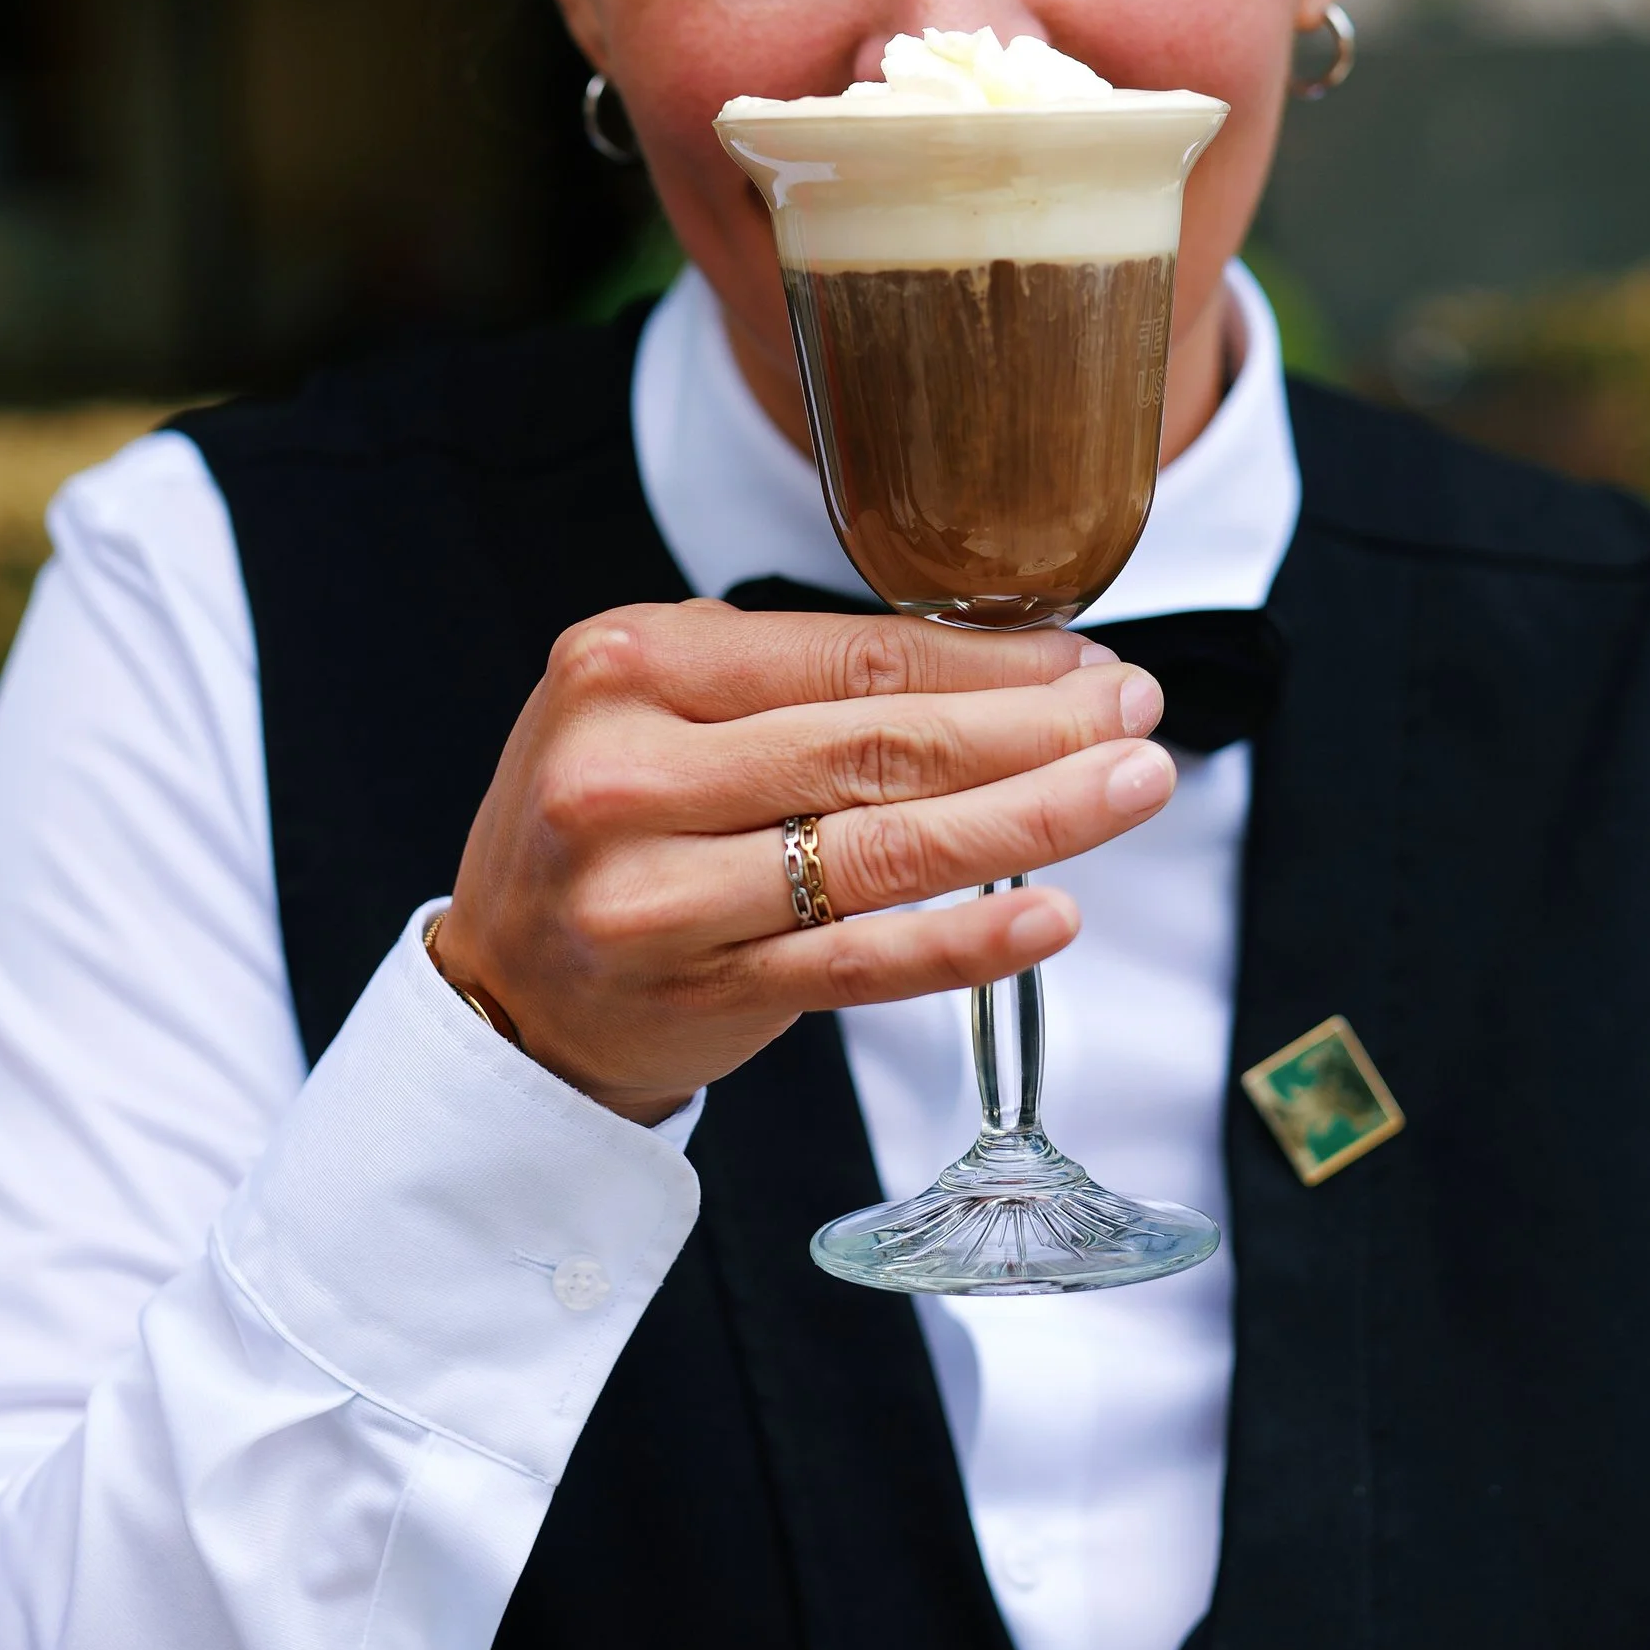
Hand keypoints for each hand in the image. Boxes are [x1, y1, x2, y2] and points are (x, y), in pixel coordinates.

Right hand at [434, 602, 1173, 1121]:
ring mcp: (659, 893)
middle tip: (1140, 713)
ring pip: (882, 849)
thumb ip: (789, 679)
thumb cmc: (612, 826)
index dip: (986, 660)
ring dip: (1031, 817)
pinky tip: (1051, 916)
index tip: (1088, 663)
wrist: (509, 989)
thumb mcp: (656, 708)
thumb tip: (1003, 666)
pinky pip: (858, 964)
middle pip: (876, 744)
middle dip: (1034, 727)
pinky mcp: (698, 994)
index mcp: (627, 666)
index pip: (847, 656)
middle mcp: (631, 773)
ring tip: (1132, 786)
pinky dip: (963, 943)